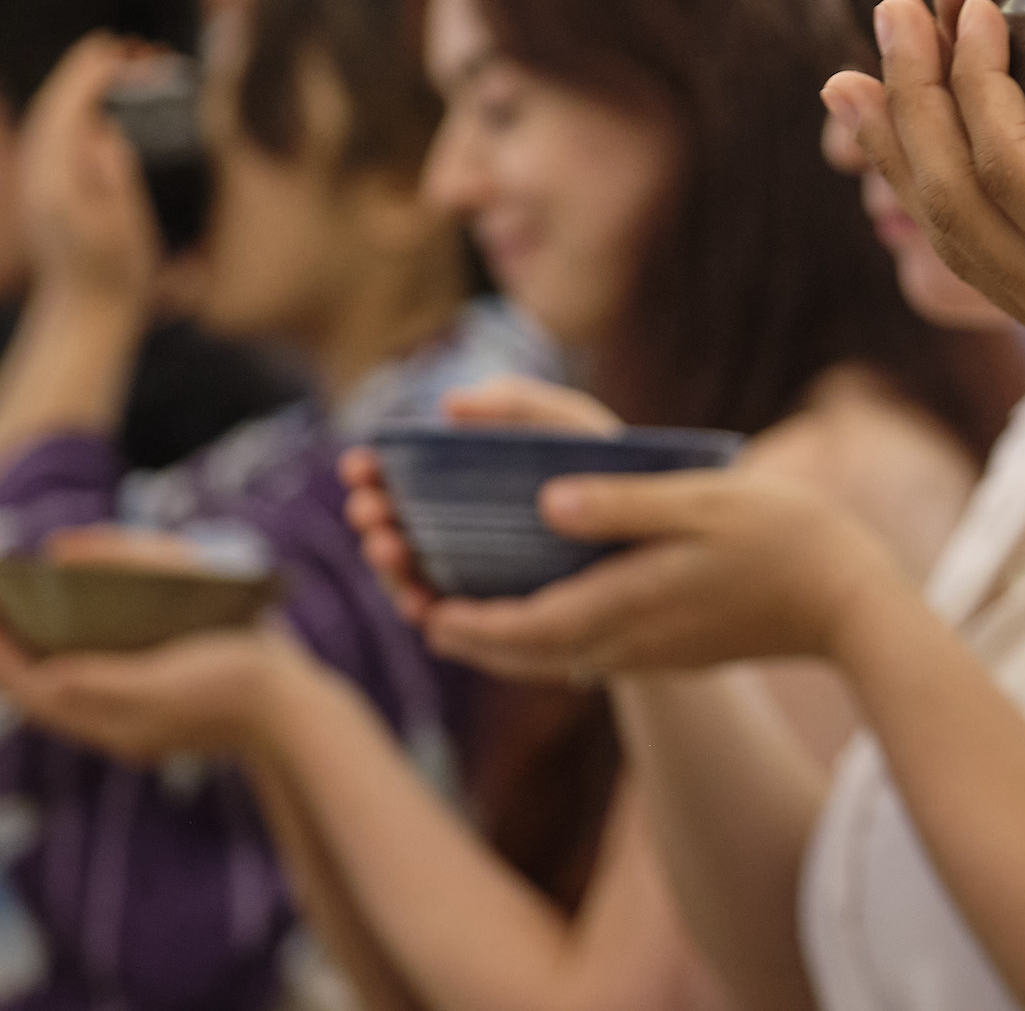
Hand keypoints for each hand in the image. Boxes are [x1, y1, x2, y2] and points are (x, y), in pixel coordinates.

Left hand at [0, 585, 302, 762]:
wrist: (293, 710)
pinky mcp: (158, 714)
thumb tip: (42, 672)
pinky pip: (92, 691)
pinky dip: (67, 665)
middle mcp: (115, 728)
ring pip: (60, 693)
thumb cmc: (237, 682)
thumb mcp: (164, 679)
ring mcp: (136, 725)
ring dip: (29, 657)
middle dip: (2, 646)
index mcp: (111, 720)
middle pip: (35, 690)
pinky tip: (68, 646)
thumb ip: (99, 681)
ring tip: (5, 621)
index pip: (29, 683)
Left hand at [19, 36, 161, 308]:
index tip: (117, 50)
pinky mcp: (45, 189)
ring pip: (49, 118)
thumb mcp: (124, 225)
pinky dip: (74, 109)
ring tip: (111, 66)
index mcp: (56, 180)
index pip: (67, 108)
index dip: (91, 74)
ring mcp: (38, 182)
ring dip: (78, 86)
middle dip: (84, 71)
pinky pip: (53, 134)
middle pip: (53, 105)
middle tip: (117, 45)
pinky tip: (95, 106)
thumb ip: (112, 176)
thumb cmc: (116, 271)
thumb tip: (104, 131)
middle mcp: (39, 175)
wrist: (86, 310)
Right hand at [341, 377, 623, 622]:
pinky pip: (455, 621)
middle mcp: (460, 528)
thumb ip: (516, 403)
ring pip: (415, 575)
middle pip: (397, 526)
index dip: (373, 471)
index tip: (358, 465)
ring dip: (392, 564)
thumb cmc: (608, 465)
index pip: (402, 477)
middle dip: (373, 518)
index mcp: (465, 479)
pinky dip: (433, 613)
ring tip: (389, 546)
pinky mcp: (501, 612)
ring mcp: (475, 572)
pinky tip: (425, 604)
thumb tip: (450, 405)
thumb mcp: (567, 424)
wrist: (666, 528)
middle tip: (369, 510)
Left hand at [419, 457, 900, 681]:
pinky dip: (542, 633)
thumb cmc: (781, 539)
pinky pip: (584, 650)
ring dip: (498, 634)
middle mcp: (623, 644)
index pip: (514, 631)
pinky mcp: (670, 650)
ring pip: (550, 657)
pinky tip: (542, 602)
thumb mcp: (699, 504)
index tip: (413, 602)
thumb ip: (621, 505)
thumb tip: (545, 503)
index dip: (457, 621)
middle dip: (460, 627)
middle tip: (413, 598)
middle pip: (520, 654)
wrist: (849, 600)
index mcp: (620, 608)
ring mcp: (648, 653)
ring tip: (459, 604)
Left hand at [821, 0, 1024, 487]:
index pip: (1009, 169)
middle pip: (953, 206)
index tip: (973, 0)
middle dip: (912, 101)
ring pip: (954, 244)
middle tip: (890, 7)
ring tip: (854, 82)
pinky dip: (943, 199)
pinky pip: (985, 266)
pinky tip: (928, 158)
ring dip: (904, 155)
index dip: (978, 78)